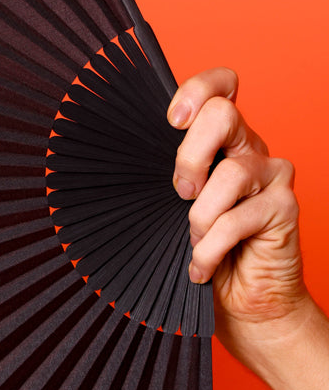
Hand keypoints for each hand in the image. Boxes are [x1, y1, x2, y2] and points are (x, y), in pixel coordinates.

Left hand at [167, 66, 308, 363]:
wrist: (244, 303)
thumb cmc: (200, 251)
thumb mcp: (169, 209)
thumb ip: (161, 179)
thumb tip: (106, 163)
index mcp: (222, 141)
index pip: (220, 86)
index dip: (197, 89)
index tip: (172, 122)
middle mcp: (249, 149)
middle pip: (223, 113)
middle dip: (189, 155)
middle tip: (180, 193)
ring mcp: (271, 176)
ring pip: (229, 173)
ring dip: (199, 218)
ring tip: (193, 242)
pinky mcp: (284, 208)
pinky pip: (237, 218)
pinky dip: (210, 249)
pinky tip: (202, 267)